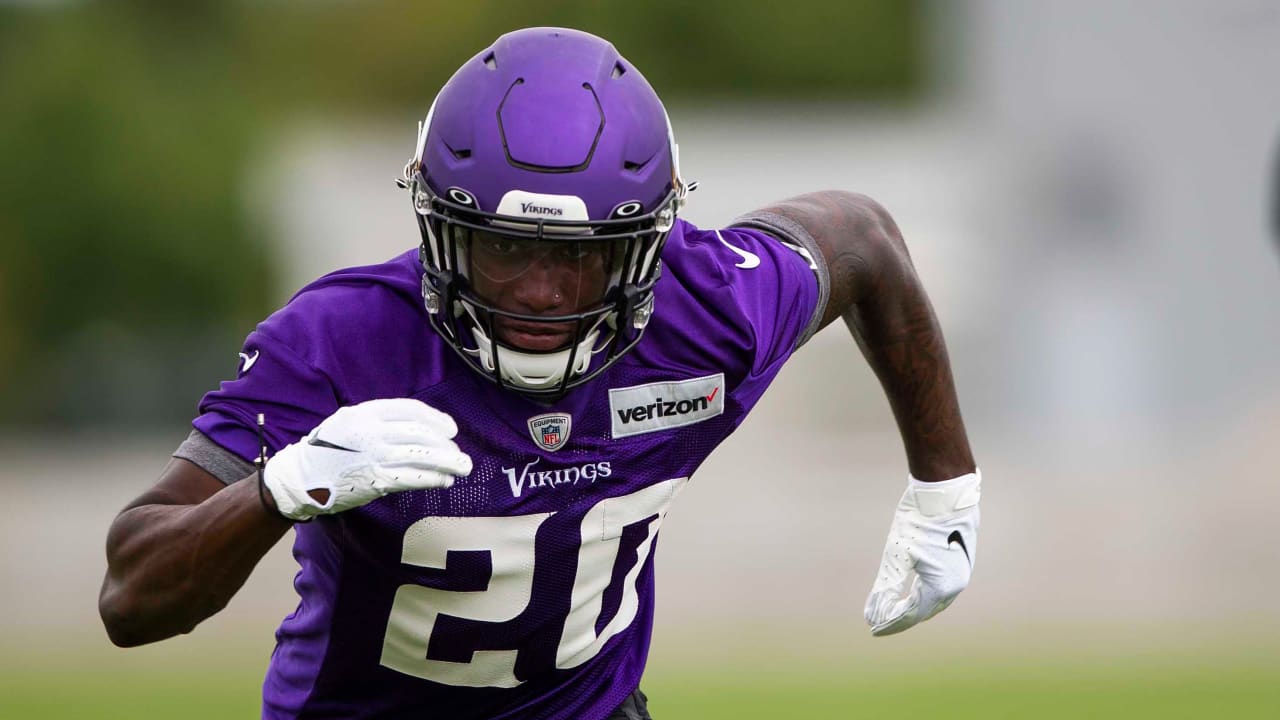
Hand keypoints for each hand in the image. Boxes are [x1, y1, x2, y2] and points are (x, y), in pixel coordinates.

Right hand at [264, 398, 472, 520]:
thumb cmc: (328, 449)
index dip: (436, 418)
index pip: (411, 410)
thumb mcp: (350, 421)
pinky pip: (412, 478)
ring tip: (462, 467)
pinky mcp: (375, 480)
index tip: (451, 429)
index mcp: (366, 412)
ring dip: (447, 463)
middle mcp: (372, 431)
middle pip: (421, 434)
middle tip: (461, 454)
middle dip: (446, 445)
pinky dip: (433, 479)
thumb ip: (380, 420)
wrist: (299, 478)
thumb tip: (420, 429)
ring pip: (421, 456)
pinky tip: (444, 481)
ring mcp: (375, 456)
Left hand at [864, 471, 979, 635]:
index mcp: (942, 586)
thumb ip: (886, 586)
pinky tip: (917, 588)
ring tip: (896, 609)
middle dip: (902, 617)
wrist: (946, 489)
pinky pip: (943, 584)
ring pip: (936, 598)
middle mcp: (957, 583)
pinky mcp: (961, 558)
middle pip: (924, 609)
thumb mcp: (897, 554)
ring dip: (916, 605)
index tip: (872, 629)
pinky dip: (926, 591)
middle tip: (880, 623)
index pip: (911, 613)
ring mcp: (962, 570)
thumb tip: (873, 615)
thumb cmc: (919, 520)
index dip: (890, 623)